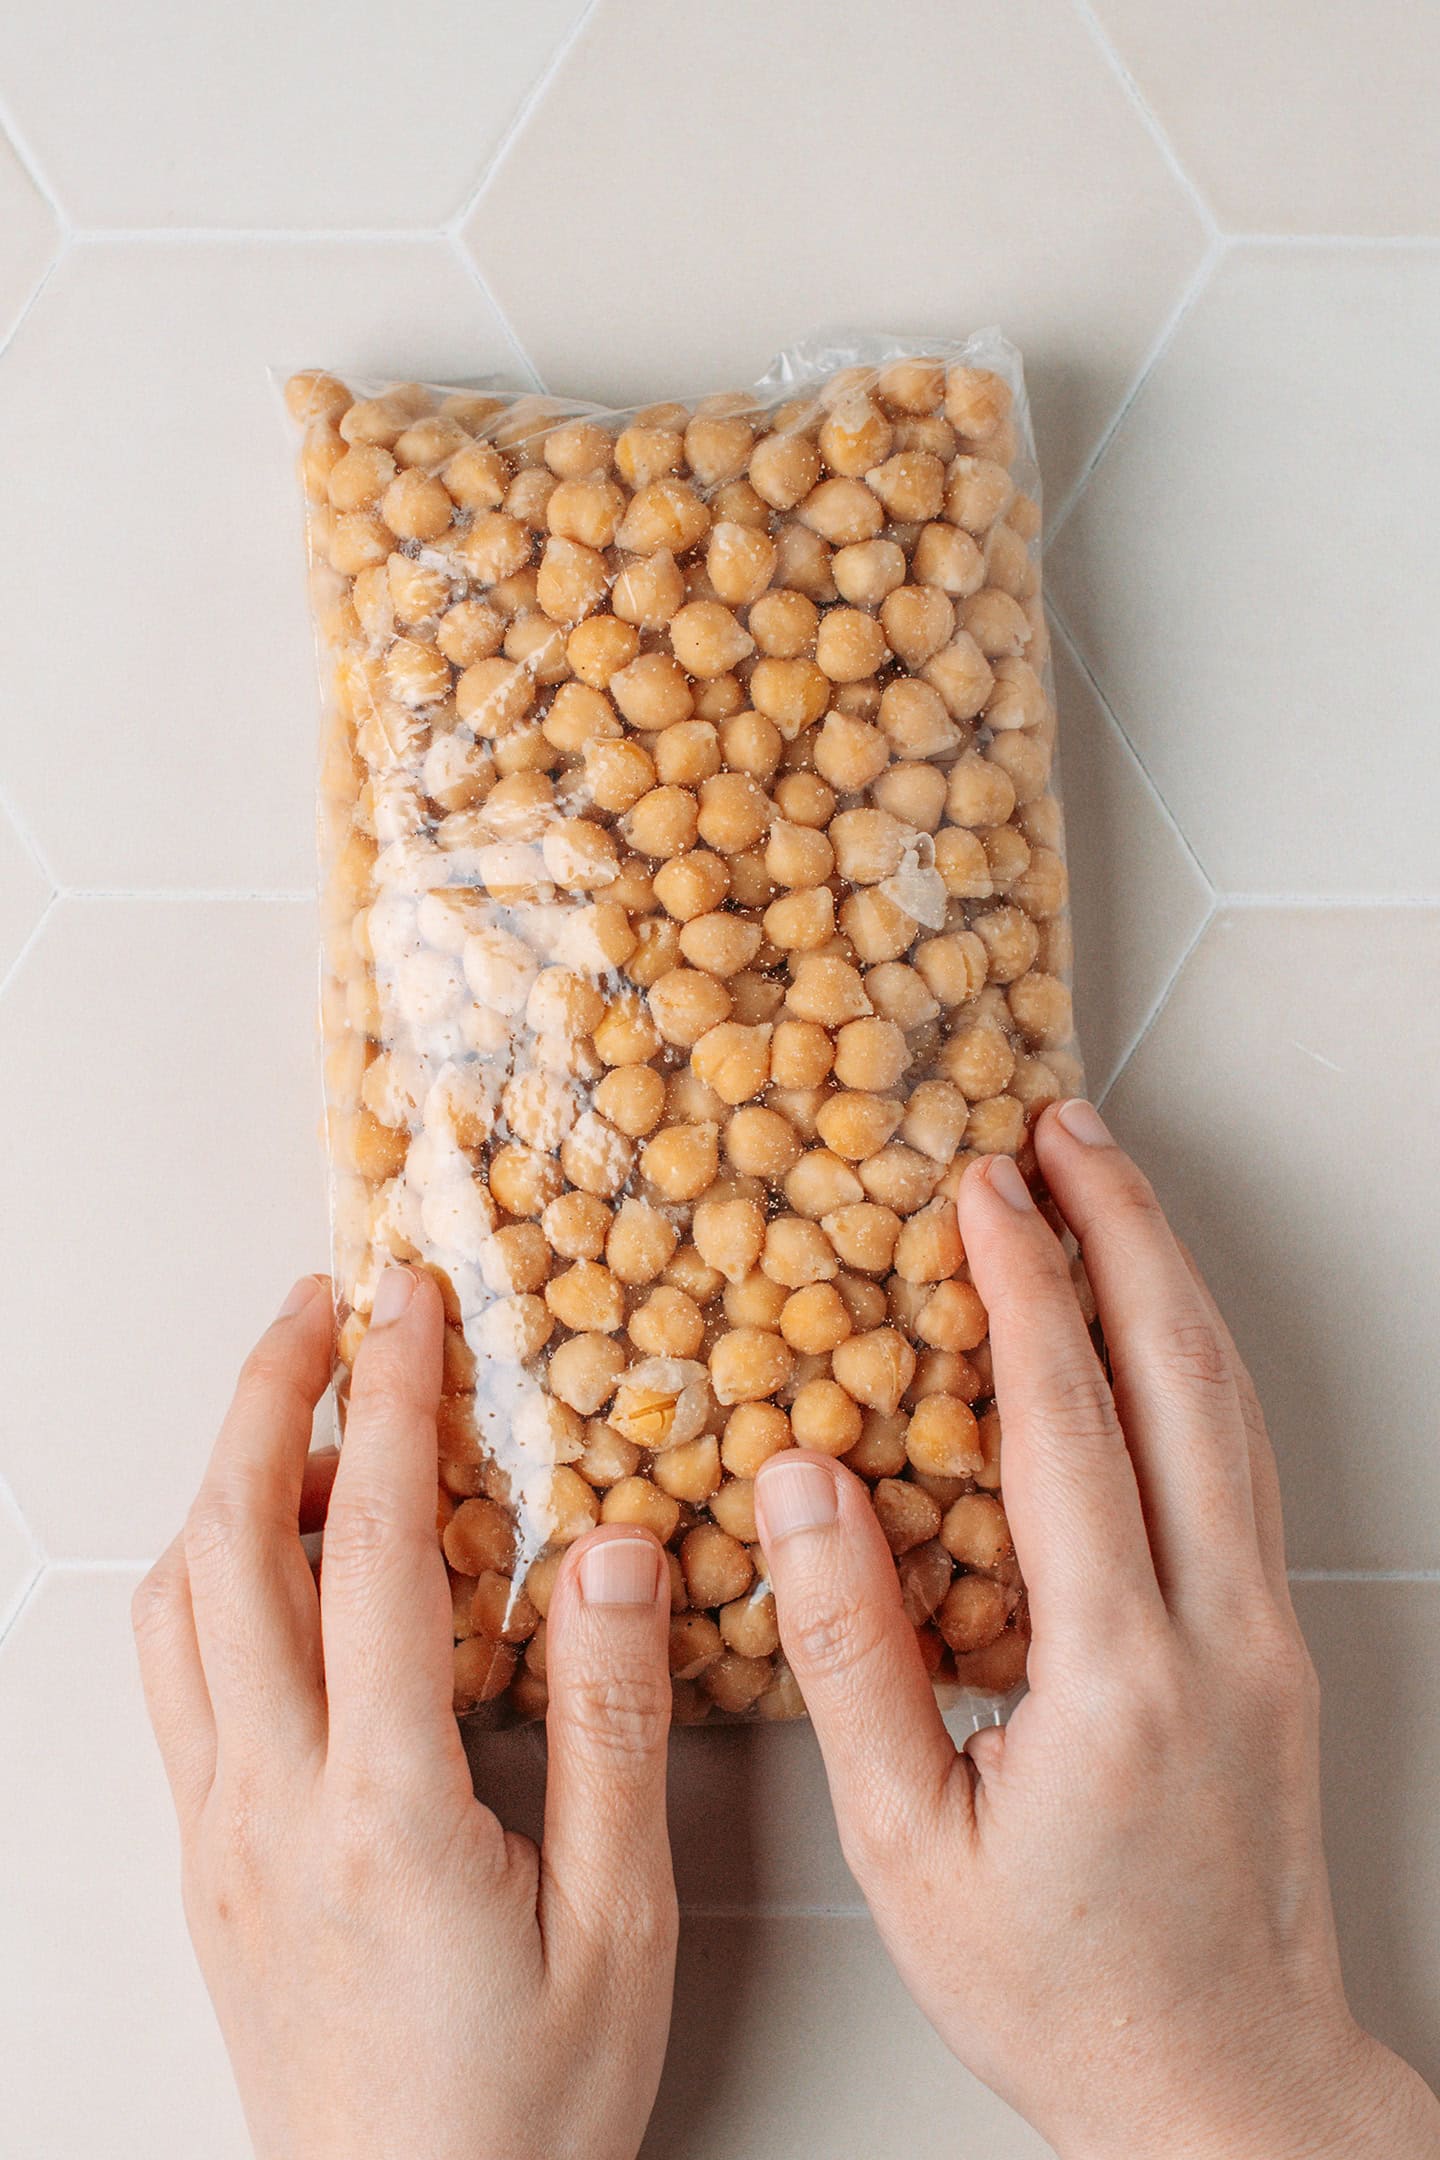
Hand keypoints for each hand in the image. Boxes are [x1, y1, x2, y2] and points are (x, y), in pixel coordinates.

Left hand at [133, 1266, 676, 2159]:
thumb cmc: (517, 2113)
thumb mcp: (618, 1927)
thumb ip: (611, 1727)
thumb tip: (612, 1556)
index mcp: (383, 1806)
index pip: (366, 1549)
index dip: (387, 1402)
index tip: (408, 1305)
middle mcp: (270, 1803)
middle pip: (228, 1545)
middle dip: (265, 1397)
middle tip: (320, 1305)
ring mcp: (220, 1832)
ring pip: (176, 1609)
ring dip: (221, 1483)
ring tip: (292, 1414)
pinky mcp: (207, 1863)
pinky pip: (173, 1681)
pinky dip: (205, 1579)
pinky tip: (265, 1570)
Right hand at [754, 1102, 1439, 2159]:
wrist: (1227, 2090)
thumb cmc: (1059, 1990)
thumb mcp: (908, 1847)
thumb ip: (847, 1653)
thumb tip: (799, 1484)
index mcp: (1117, 1671)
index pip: (1068, 1424)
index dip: (1022, 1287)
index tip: (980, 1187)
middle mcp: (1217, 1628)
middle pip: (1182, 1375)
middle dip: (1122, 1230)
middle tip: (1064, 1127)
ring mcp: (1265, 1632)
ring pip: (1229, 1407)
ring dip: (1166, 1280)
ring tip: (1107, 1190)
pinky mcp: (1274, 1648)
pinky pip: (1237, 1462)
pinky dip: (1191, 1362)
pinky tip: (1150, 1333)